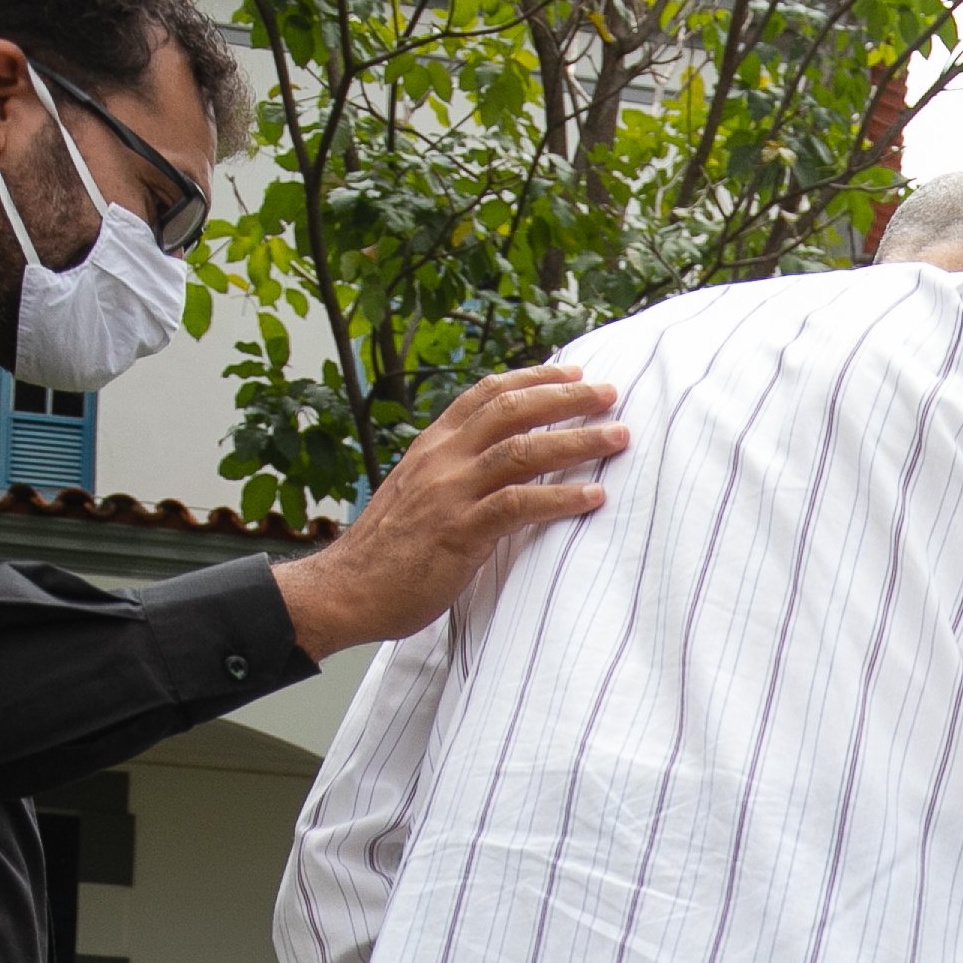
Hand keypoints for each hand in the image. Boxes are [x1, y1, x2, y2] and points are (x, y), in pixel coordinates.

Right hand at [273, 366, 628, 655]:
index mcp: (431, 447)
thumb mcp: (418, 496)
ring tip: (618, 437)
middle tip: (610, 393)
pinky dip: (560, 498)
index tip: (571, 372)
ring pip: (521, 450)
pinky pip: (517, 504)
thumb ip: (453, 475)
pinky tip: (593, 497)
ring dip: (576, 441)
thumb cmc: (387, 553)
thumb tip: (494, 469)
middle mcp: (441, 459)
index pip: (485, 395)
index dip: (532, 378)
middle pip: (511, 410)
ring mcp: (449, 493)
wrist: (344, 590)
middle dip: (566, 397)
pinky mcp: (458, 532)